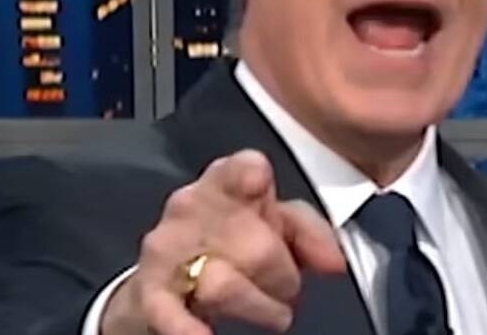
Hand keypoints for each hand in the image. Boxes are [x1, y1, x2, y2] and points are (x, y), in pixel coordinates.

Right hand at [100, 149, 346, 334]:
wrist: (174, 274)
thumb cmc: (234, 239)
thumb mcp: (278, 226)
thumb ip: (309, 233)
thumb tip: (335, 262)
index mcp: (227, 183)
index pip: (241, 168)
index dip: (251, 174)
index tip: (259, 183)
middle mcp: (192, 206)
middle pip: (256, 247)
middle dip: (284, 277)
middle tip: (288, 288)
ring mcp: (167, 247)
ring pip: (224, 285)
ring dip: (261, 308)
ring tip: (273, 314)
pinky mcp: (151, 289)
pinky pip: (168, 312)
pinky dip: (186, 329)